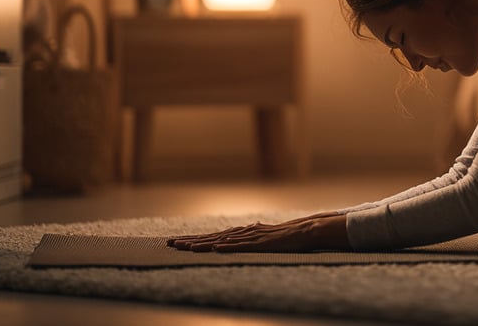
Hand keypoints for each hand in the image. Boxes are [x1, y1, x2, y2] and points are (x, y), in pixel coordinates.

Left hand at [167, 213, 349, 251]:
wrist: (307, 230)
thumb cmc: (287, 235)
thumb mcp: (264, 238)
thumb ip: (251, 238)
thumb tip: (237, 240)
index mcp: (243, 232)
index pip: (215, 236)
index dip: (195, 239)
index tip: (177, 242)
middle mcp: (244, 232)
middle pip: (212, 236)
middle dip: (190, 240)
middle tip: (169, 244)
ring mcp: (252, 237)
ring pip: (222, 240)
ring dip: (202, 243)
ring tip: (184, 247)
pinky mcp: (261, 243)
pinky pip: (241, 245)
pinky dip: (227, 246)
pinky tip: (214, 248)